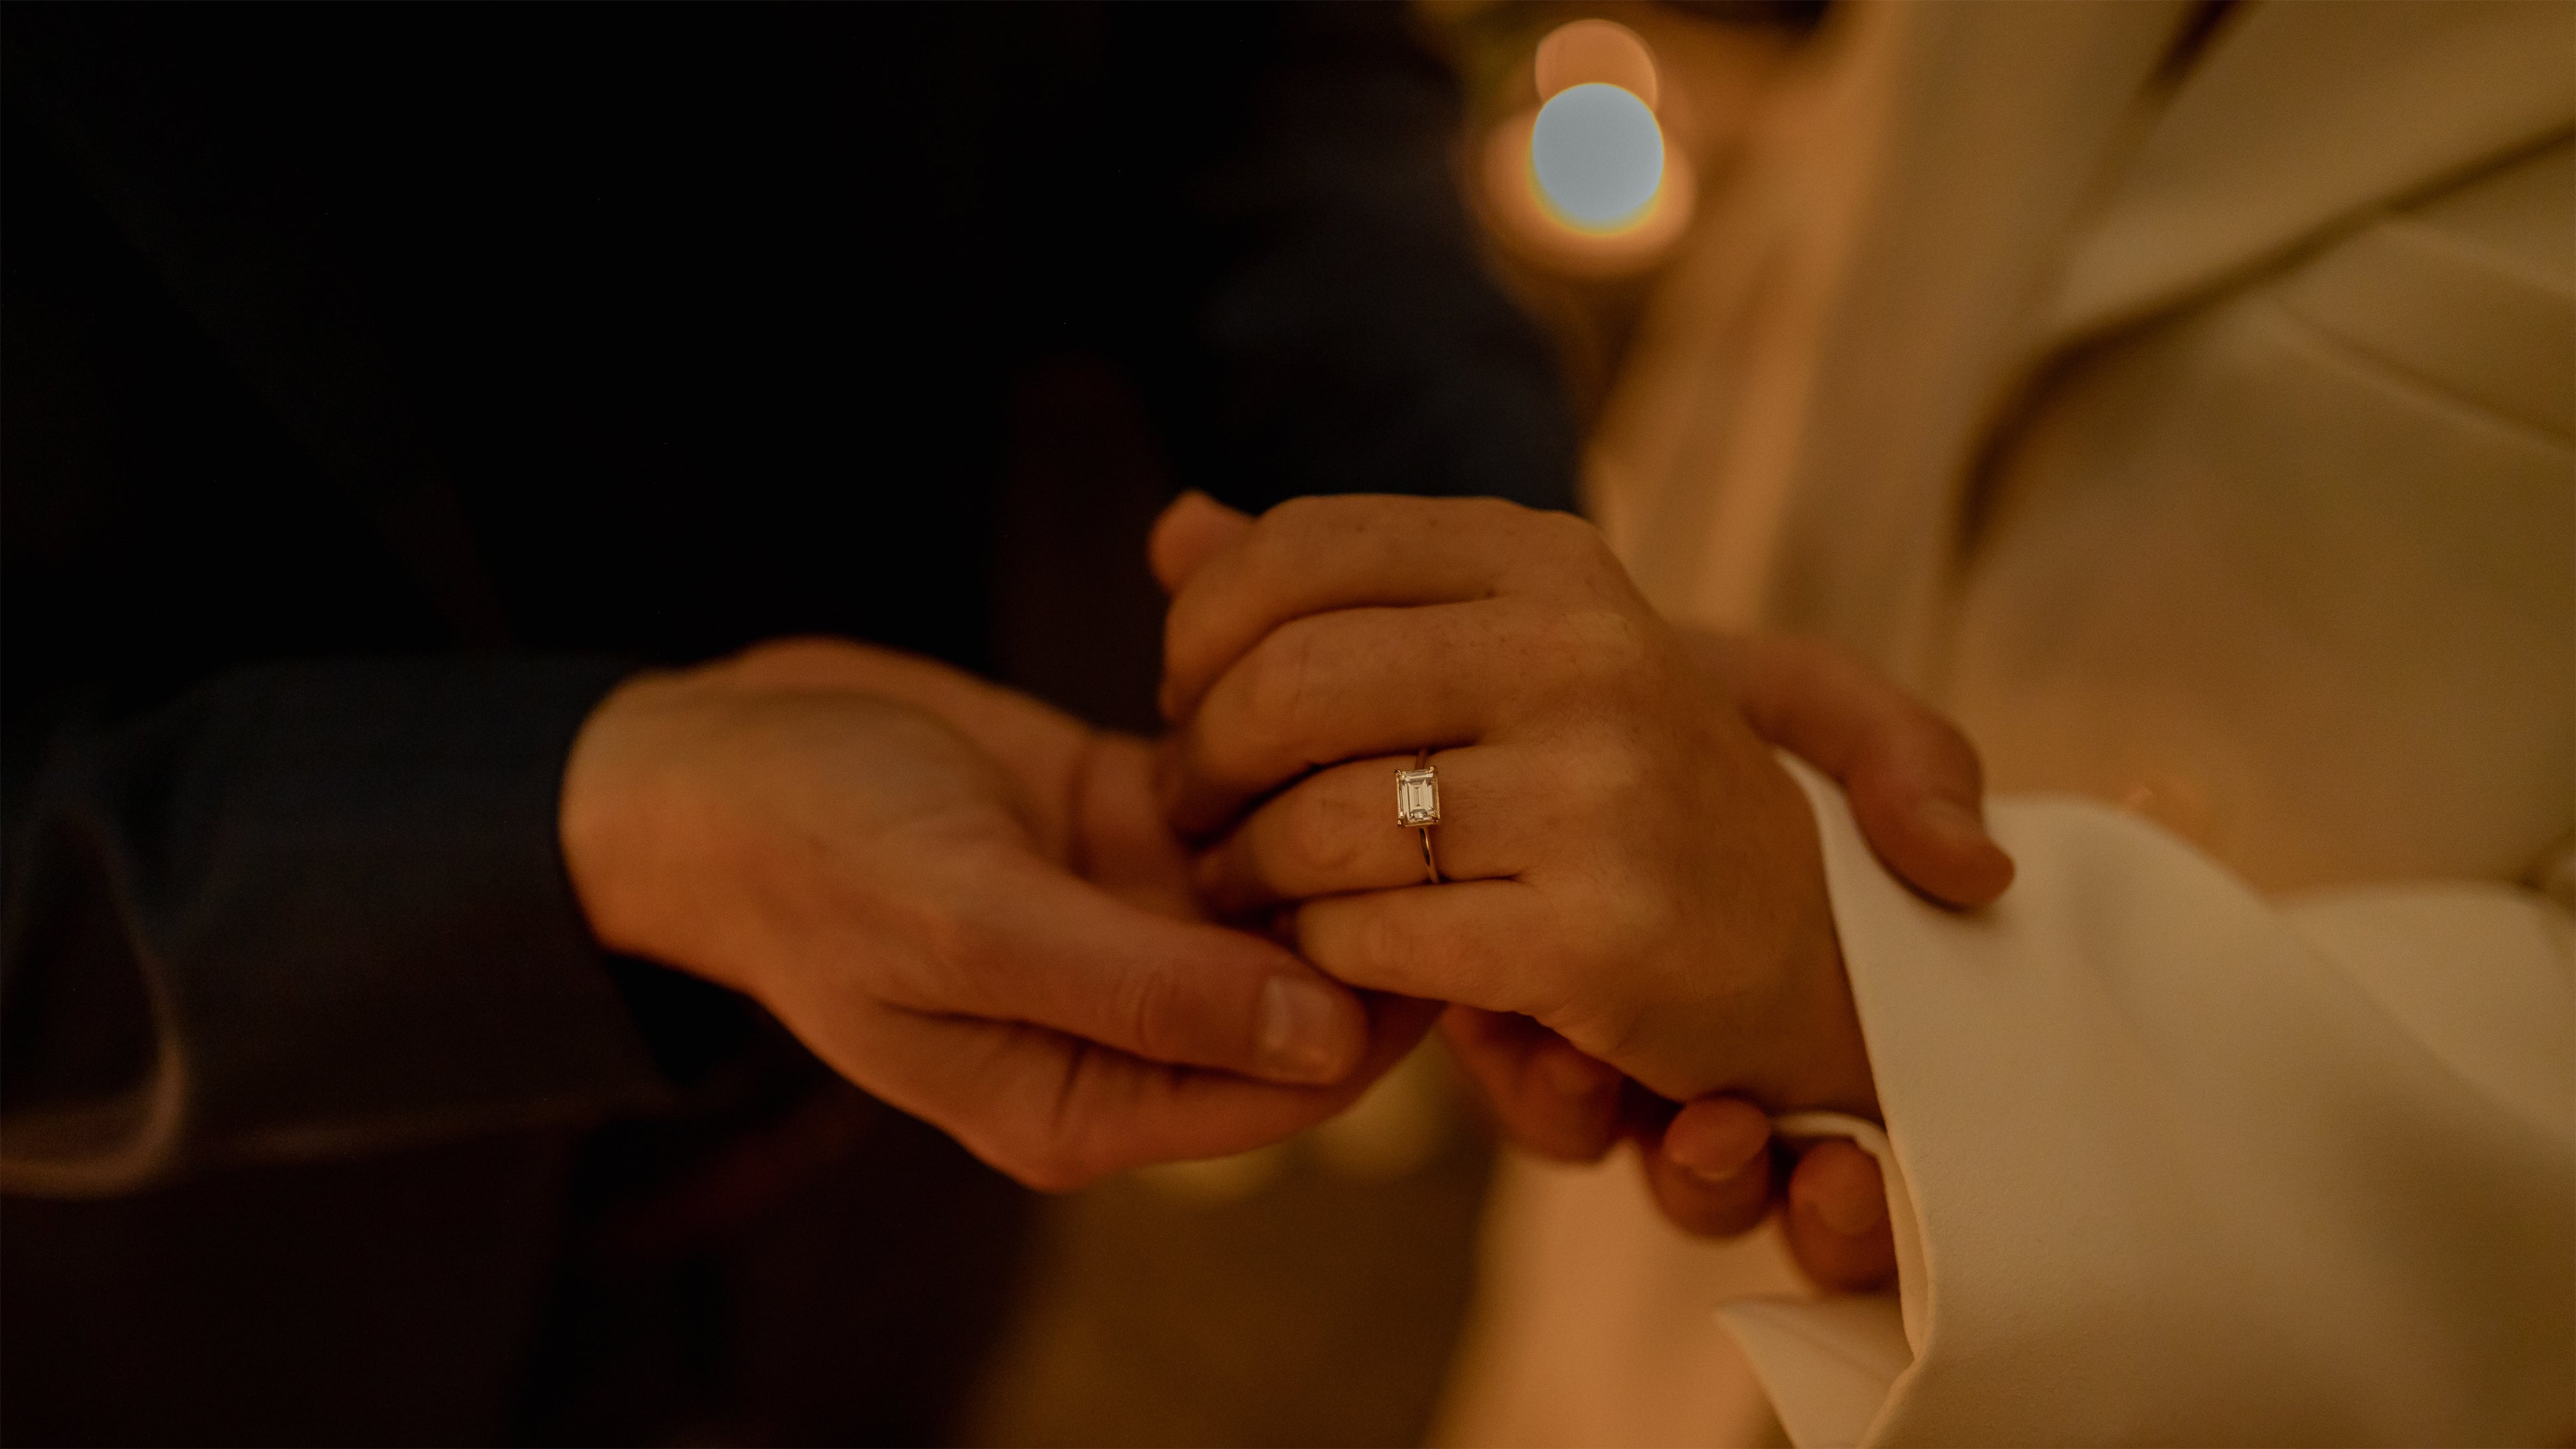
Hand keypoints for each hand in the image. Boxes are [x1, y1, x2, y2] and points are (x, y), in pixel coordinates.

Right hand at [559, 637, 1434, 1190]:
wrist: (702, 764)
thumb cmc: (807, 855)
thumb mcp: (967, 925)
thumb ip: (1146, 993)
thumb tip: (1331, 1038)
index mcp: (1092, 1101)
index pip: (1301, 1078)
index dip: (1391, 991)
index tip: (1440, 865)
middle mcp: (1130, 1027)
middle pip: (1316, 977)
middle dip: (1374, 873)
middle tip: (1417, 738)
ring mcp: (1133, 923)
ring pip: (1293, 872)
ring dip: (1327, 777)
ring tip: (1349, 664)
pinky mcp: (1126, 827)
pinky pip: (1239, 788)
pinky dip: (1258, 712)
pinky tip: (1252, 621)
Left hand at [1160, 491, 1866, 1109]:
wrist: (1793, 946)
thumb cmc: (1606, 788)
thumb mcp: (1502, 652)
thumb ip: (1340, 589)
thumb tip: (1173, 532)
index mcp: (1550, 560)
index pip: (1297, 549)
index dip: (1201, 633)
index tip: (1194, 699)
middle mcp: (1585, 653)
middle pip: (1286, 683)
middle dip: (1200, 762)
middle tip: (1194, 815)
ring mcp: (1602, 795)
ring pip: (1315, 823)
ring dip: (1246, 872)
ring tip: (1250, 888)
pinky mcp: (1597, 936)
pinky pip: (1368, 938)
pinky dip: (1320, 952)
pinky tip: (1332, 949)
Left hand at [1434, 631, 2012, 1289]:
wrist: (1476, 691)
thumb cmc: (1644, 696)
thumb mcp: (1783, 696)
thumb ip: (1893, 751)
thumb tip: (1982, 866)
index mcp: (1813, 1002)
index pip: (1868, 1143)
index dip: (1872, 1195)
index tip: (1869, 1164)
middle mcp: (1728, 1062)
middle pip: (1790, 1207)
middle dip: (1820, 1218)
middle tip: (1830, 1182)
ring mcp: (1614, 1067)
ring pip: (1682, 1187)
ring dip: (1704, 1179)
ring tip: (1706, 1127)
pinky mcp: (1501, 1041)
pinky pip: (1549, 1122)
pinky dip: (1559, 1106)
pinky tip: (1559, 1057)